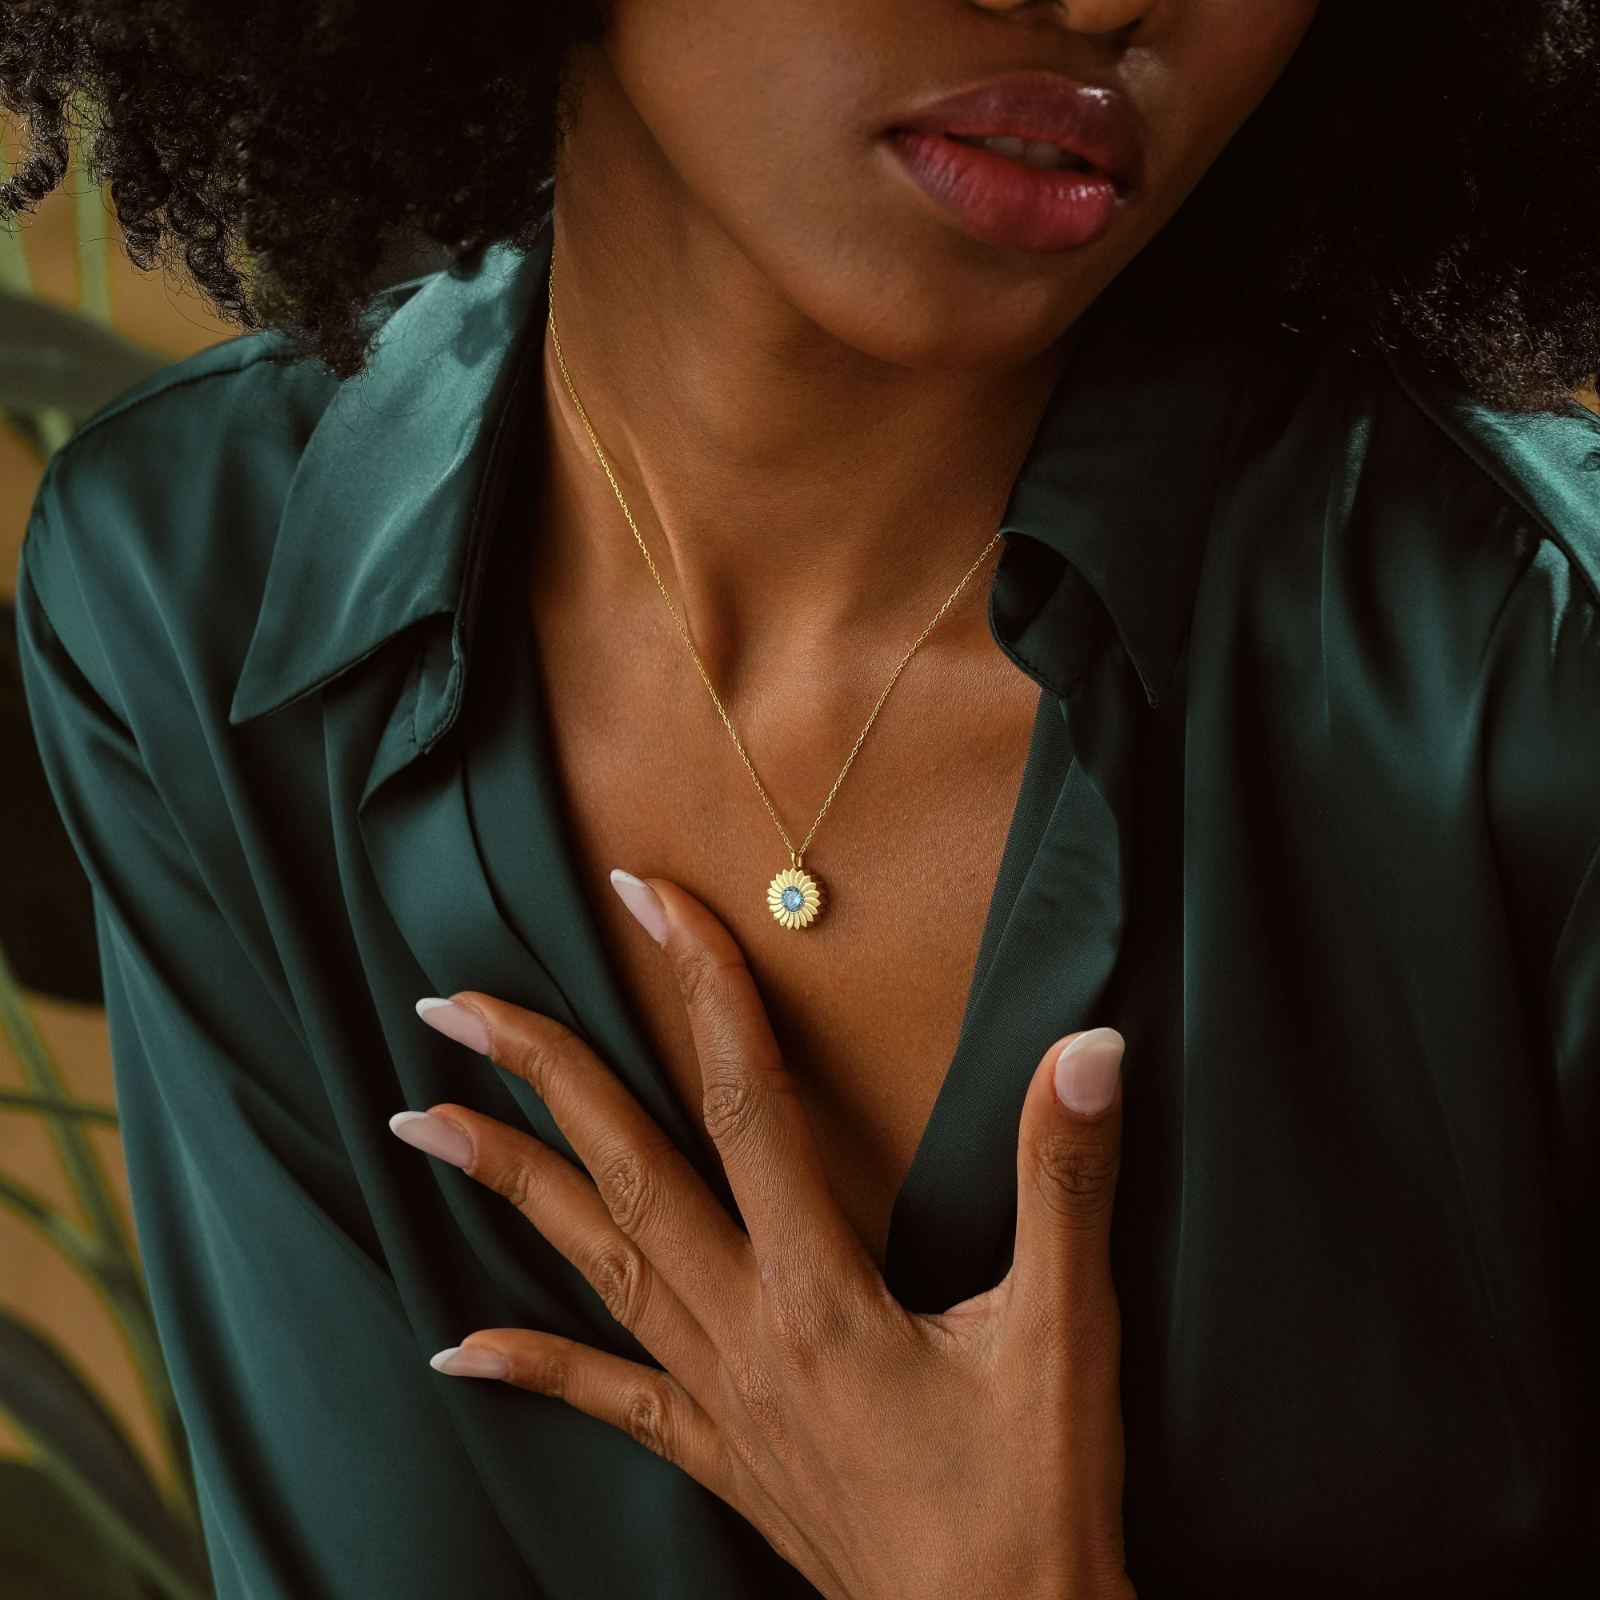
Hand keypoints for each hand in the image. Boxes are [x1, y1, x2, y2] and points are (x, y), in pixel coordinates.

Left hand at [394, 870, 1134, 1599]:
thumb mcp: (1068, 1338)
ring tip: (422, 1124)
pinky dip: (532, 1367)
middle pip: (624, 1173)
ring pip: (593, 1268)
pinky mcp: (724, 1456)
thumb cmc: (1033, 1510)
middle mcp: (746, 1331)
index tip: (647, 900)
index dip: (701, 987)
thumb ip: (1064, 1183)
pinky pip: (609, 1400)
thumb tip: (1088, 1049)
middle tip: (448, 1007)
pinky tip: (458, 1348)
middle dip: (538, 1076)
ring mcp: (721, 1398)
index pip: (746, 1100)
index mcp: (821, 1291)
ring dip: (507, 1186)